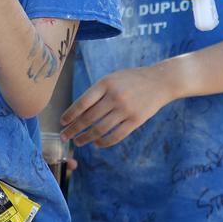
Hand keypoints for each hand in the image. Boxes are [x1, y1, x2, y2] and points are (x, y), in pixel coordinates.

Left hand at [59, 65, 178, 147]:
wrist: (160, 81)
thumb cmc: (131, 80)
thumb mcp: (112, 78)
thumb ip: (96, 93)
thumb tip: (77, 113)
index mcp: (105, 83)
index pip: (82, 103)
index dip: (70, 115)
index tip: (62, 123)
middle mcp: (115, 96)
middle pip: (88, 118)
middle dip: (73, 130)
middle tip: (64, 137)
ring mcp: (126, 109)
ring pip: (100, 129)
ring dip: (86, 138)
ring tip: (78, 142)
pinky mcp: (136, 120)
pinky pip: (116, 136)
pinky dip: (103, 142)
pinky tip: (96, 143)